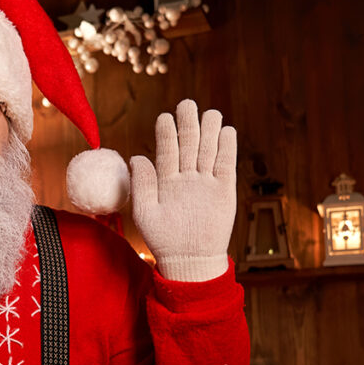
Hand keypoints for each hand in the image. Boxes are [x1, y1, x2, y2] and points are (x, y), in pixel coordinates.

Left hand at [129, 99, 236, 281]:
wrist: (189, 261)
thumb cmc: (163, 240)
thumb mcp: (146, 213)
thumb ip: (143, 185)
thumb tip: (136, 157)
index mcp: (166, 180)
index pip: (167, 151)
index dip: (166, 134)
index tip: (165, 117)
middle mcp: (186, 177)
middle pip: (189, 145)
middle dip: (188, 124)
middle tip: (187, 104)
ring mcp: (206, 183)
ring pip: (208, 151)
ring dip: (210, 131)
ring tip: (210, 113)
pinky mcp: (224, 190)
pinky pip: (226, 166)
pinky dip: (227, 149)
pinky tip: (227, 131)